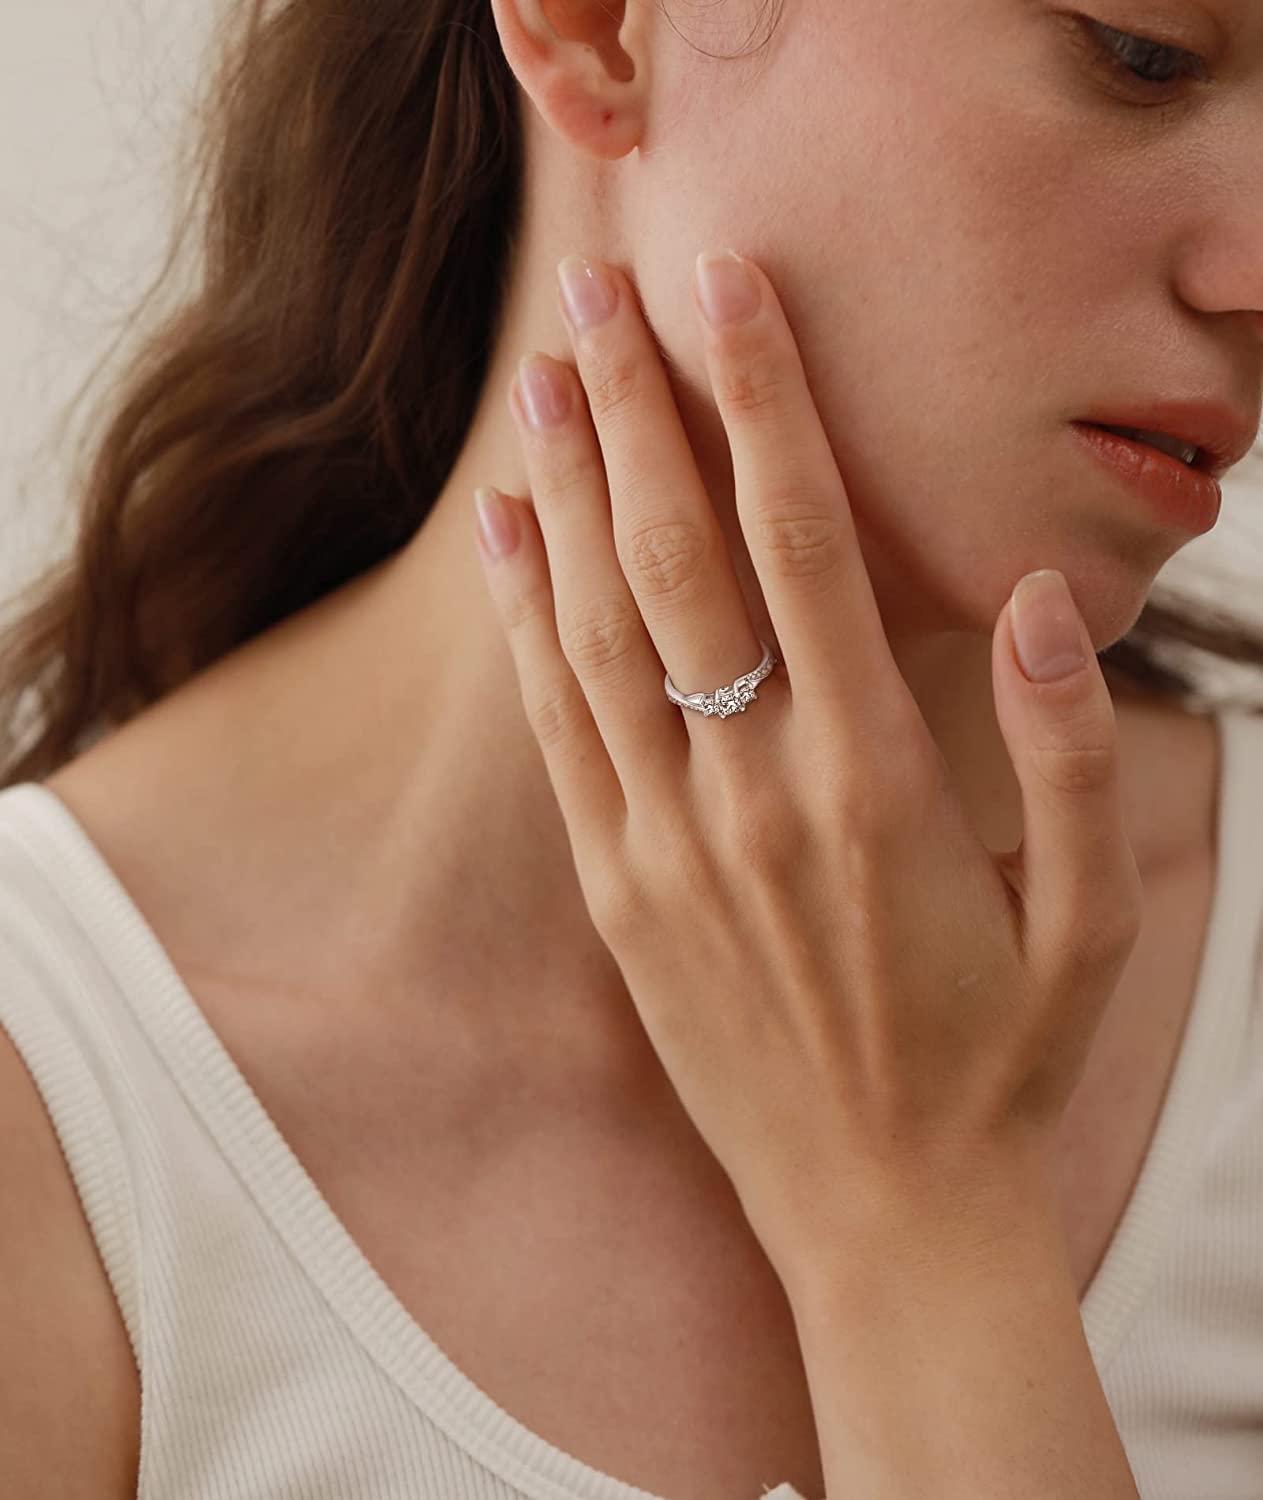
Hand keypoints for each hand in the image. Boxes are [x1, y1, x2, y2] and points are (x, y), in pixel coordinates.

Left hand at [471, 248, 1143, 1288]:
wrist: (887, 1222)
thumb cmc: (999, 1065)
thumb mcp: (1094, 922)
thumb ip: (1071, 755)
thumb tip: (1026, 601)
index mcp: (876, 783)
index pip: (804, 543)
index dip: (765, 400)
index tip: (731, 290)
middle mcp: (754, 797)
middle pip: (677, 559)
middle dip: (638, 412)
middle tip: (599, 293)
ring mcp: (668, 849)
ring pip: (598, 633)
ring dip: (566, 496)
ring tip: (543, 381)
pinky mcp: (619, 897)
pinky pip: (560, 732)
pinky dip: (526, 626)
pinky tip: (508, 540)